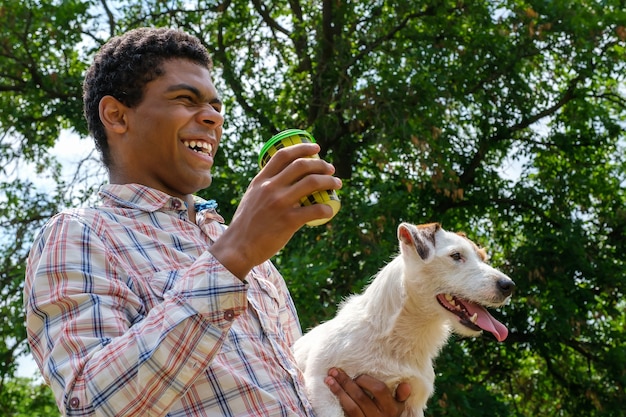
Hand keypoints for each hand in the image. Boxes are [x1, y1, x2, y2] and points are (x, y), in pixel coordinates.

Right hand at [209, 143, 341, 277]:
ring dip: (329, 181)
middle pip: (302, 165)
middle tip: (331, 169)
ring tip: (337, 184)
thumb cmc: (247, 224)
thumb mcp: (252, 197)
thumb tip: (286, 179)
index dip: (303, 148)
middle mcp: (270, 188)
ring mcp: (279, 204)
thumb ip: (266, 186)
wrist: (238, 247)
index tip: (316, 148)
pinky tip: (330, 210)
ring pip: (312, 183)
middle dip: (321, 164)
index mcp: (261, 180)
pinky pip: (315, 210)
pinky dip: (327, 208)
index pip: (283, 155)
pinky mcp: (288, 221)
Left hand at [325, 368, 410, 416]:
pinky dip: (339, 400)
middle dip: (346, 382)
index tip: (357, 376)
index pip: (379, 389)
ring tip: (328, 379)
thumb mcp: (398, 408)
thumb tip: (406, 384)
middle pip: (361, 396)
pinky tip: (332, 391)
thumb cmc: (388, 416)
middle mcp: (379, 416)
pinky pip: (347, 413)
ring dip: (338, 390)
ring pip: (351, 405)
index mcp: (391, 408)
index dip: (366, 381)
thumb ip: (400, 396)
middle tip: (334, 370)